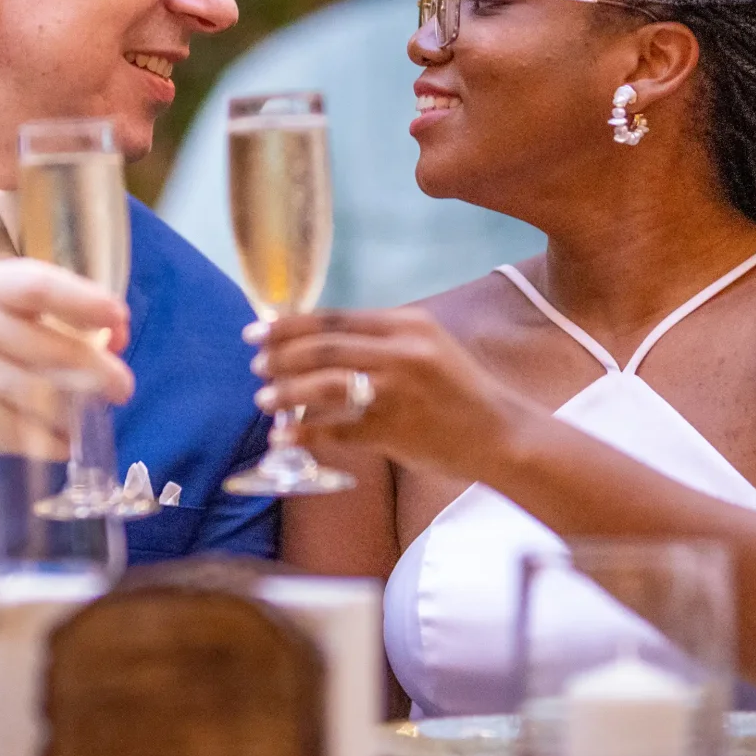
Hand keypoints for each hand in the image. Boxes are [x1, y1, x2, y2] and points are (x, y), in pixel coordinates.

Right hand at [0, 259, 131, 482]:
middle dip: (100, 371)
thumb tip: (101, 334)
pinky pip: (22, 434)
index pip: (38, 283)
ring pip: (43, 395)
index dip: (87, 299)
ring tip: (87, 418)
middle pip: (53, 348)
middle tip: (122, 386)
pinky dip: (49, 442)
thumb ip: (21, 314)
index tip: (118, 318)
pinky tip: (59, 444)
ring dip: (76, 412)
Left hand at [252, 307, 521, 475]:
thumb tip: (319, 343)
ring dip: (287, 392)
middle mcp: (401, 351)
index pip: (335, 318)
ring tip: (264, 399)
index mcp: (408, 324)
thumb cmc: (458, 391)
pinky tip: (283, 437)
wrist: (499, 433)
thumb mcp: (426, 348)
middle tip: (256, 365)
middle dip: (281, 356)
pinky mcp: (393, 428)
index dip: (290, 325)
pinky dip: (304, 433)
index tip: (258, 330)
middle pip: (324, 347)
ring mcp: (397, 391)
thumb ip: (380, 341)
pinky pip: (336, 429)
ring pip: (325, 385)